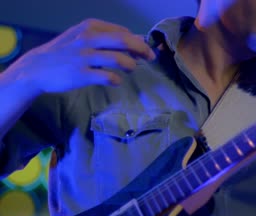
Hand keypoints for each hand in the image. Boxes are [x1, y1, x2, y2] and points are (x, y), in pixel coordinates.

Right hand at [2, 18, 155, 93]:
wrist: (37, 68)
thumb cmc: (65, 52)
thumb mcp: (82, 36)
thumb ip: (106, 37)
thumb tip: (135, 40)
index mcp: (91, 27)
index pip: (123, 32)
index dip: (138, 41)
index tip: (145, 51)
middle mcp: (89, 39)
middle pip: (125, 41)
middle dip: (142, 50)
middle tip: (150, 58)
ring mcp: (85, 56)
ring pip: (119, 59)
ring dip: (131, 65)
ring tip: (131, 69)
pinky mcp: (81, 74)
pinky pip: (107, 77)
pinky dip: (116, 80)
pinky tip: (116, 81)